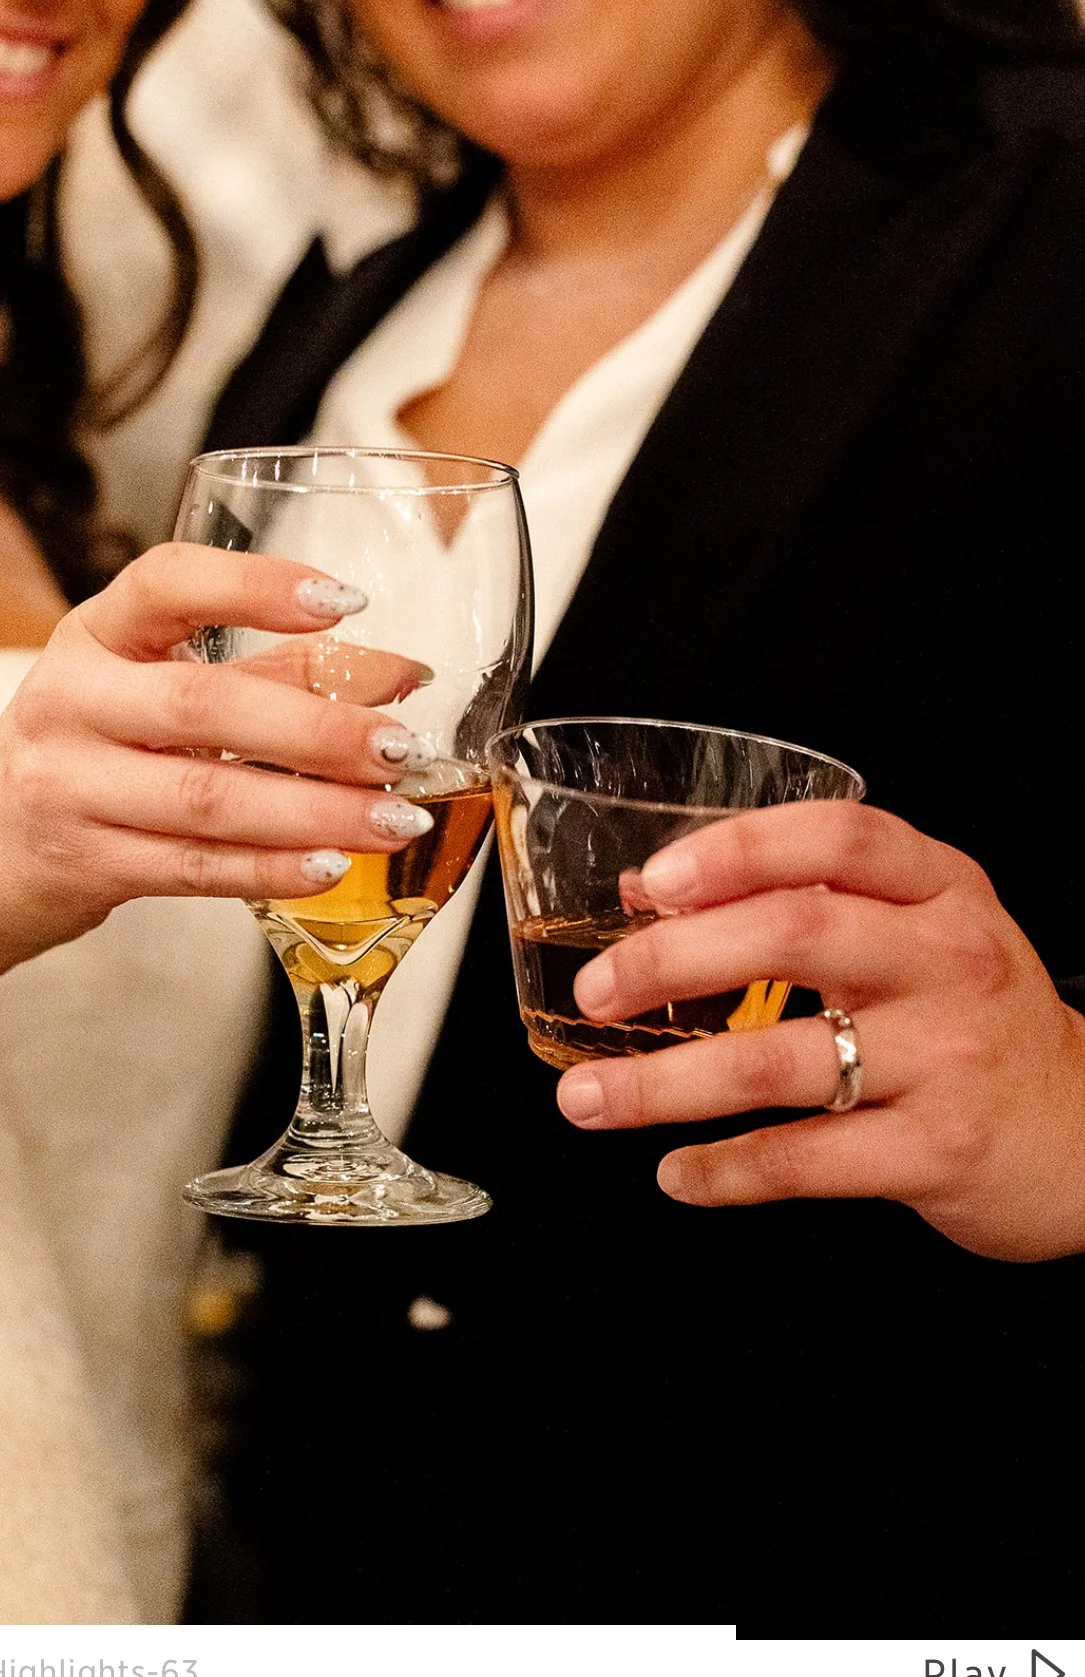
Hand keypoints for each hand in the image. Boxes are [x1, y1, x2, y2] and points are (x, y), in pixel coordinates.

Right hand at [0, 544, 433, 974]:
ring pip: (206, 798)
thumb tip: (400, 674)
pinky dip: (271, 868)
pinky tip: (332, 865)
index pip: (167, 584)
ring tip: (395, 817)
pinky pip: (194, 867)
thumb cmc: (101, 751)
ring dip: (314, 811)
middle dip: (317, 728)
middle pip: (202, 704)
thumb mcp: (161, 690)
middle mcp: (74, 702)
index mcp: (98, 635)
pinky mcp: (88, 864)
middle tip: (399, 746)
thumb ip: (277, 674)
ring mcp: (72, 787)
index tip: (343, 599)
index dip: (254, 586)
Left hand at [555, 801, 1084, 1260]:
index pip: (838, 838)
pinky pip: (804, 1160)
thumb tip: (649, 891)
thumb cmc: (975, 1018)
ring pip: (778, 1061)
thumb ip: (800, 901)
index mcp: (942, 889)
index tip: (652, 881)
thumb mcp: (918, 933)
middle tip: (596, 992)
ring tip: (587, 1099)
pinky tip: (675, 1172)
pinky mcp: (939, 1149)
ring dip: (663, 1085)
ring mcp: (949, 1056)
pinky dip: (723, 1170)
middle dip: (671, 962)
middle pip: (793, 935)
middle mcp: (951, 960)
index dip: (737, 850)